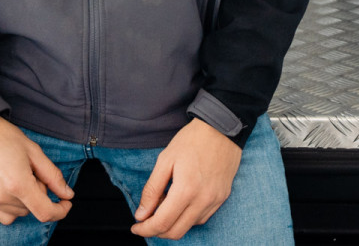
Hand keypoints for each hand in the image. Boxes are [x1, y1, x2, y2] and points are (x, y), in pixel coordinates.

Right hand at [0, 116, 73, 225]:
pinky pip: (6, 216)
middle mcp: (3, 197)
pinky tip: (12, 189)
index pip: (45, 211)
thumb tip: (67, 194)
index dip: (60, 210)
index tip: (66, 202)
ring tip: (19, 176)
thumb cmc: (4, 137)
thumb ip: (53, 176)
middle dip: (40, 192)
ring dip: (27, 200)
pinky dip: (14, 208)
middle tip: (32, 171)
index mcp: (18, 183)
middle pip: (34, 208)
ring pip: (21, 212)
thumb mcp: (34, 151)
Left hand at [130, 118, 242, 239]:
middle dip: (157, 231)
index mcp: (186, 190)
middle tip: (145, 220)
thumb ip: (152, 190)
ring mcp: (215, 201)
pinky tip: (180, 204)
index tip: (135, 226)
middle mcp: (203, 200)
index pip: (162, 223)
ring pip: (189, 226)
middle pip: (176, 231)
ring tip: (163, 205)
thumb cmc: (192, 140)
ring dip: (172, 224)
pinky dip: (187, 217)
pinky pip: (202, 218)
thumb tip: (141, 214)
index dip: (145, 229)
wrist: (222, 127)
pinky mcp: (222, 198)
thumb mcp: (165, 160)